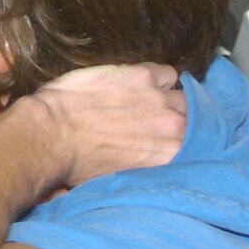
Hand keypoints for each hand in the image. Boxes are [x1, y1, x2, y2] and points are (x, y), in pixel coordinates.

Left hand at [18, 62, 186, 187]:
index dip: (189, 139)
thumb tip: (155, 161)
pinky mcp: (141, 75)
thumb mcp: (122, 176)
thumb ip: (150, 165)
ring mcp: (159, 99)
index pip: (199, 145)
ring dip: (171, 97)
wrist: (49, 134)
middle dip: (180, 118)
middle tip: (159, 118)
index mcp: (172, 157)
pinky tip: (138, 82)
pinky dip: (157, 76)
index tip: (180, 136)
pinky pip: (167, 72)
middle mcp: (175, 128)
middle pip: (195, 118)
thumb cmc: (77, 163)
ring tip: (149, 100)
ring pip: (185, 94)